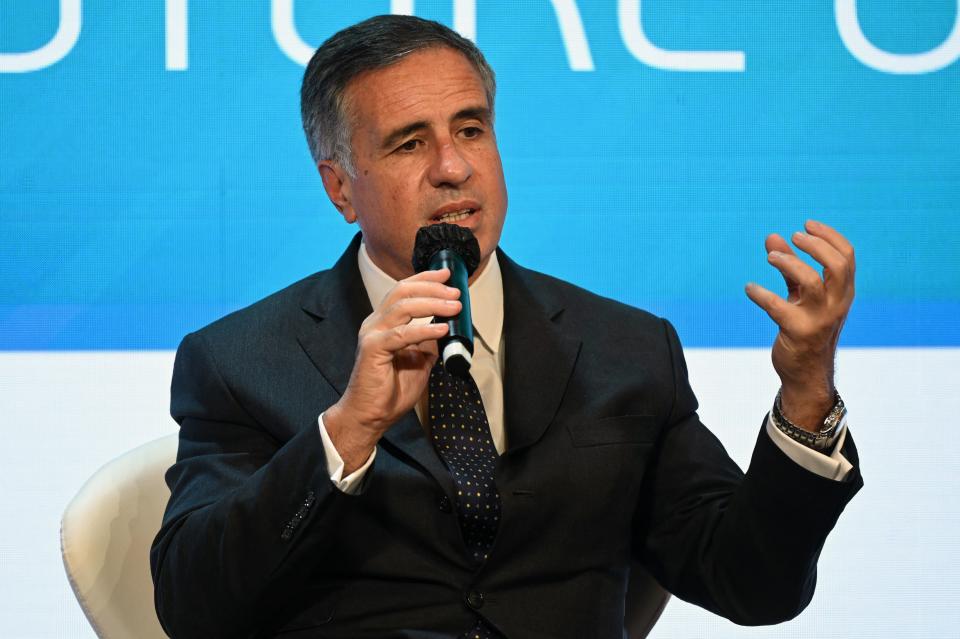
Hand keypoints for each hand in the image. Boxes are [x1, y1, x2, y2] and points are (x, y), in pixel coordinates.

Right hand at [324, 269, 460, 470]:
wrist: (369, 416)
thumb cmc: (390, 391)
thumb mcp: (419, 361)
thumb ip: (429, 343)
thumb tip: (448, 328)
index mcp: (383, 323)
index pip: (403, 291)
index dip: (425, 279)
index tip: (447, 274)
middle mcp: (375, 323)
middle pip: (403, 292)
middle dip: (432, 287)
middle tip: (455, 292)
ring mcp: (372, 334)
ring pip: (402, 308)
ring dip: (433, 304)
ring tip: (455, 307)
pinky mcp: (373, 350)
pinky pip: (401, 335)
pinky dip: (424, 330)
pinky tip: (441, 329)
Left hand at [745, 220, 855, 429]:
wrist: (806, 373)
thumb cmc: (805, 327)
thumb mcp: (802, 295)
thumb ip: (790, 265)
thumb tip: (772, 236)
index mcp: (843, 292)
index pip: (847, 256)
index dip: (828, 236)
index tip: (805, 225)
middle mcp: (837, 304)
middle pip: (837, 265)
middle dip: (814, 246)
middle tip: (793, 238)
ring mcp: (820, 319)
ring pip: (811, 282)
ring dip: (788, 263)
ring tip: (770, 257)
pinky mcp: (798, 333)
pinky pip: (778, 308)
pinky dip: (761, 294)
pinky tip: (749, 288)